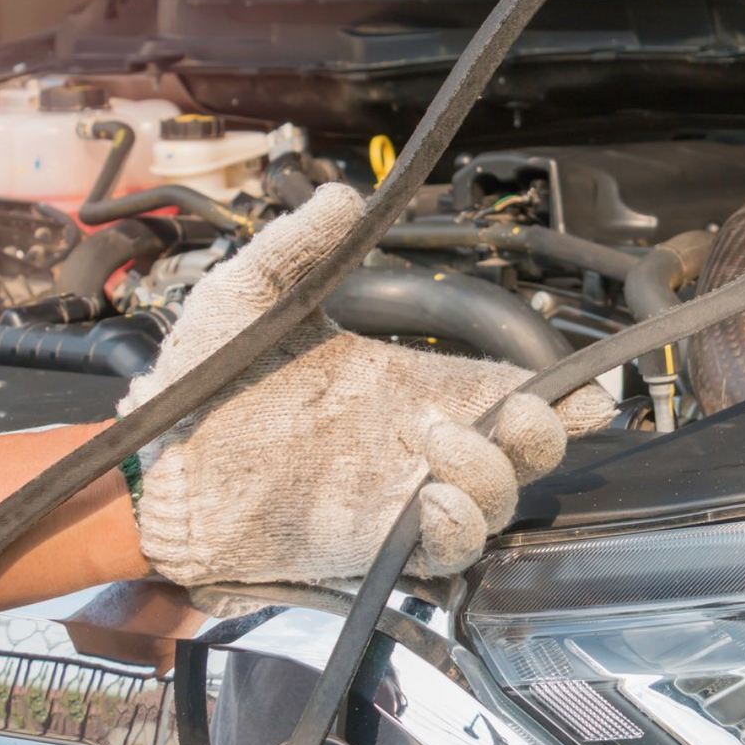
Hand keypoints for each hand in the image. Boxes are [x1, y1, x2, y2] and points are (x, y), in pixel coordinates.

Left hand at [117, 185, 613, 586]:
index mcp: (409, 384)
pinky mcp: (374, 544)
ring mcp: (400, 496)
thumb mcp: (251, 294)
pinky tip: (428, 499)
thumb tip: (343, 194)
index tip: (593, 389)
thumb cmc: (201, 383)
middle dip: (547, 430)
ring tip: (433, 440)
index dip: (560, 394)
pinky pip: (447, 551)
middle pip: (527, 450)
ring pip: (498, 500)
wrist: (151, 462)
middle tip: (520, 409)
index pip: (508, 392)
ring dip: (490, 470)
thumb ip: (299, 245)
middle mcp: (418, 443)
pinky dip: (457, 528)